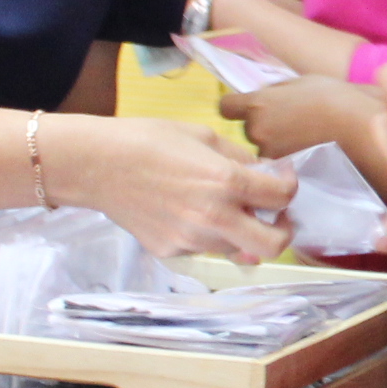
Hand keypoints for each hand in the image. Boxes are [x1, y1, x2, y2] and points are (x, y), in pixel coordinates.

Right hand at [54, 115, 293, 261]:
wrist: (96, 164)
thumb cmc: (147, 140)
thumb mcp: (203, 136)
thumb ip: (241, 159)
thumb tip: (265, 173)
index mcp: (226, 182)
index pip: (283, 196)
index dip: (290, 184)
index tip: (281, 177)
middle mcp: (214, 218)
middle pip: (274, 245)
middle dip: (284, 230)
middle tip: (277, 216)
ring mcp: (191, 240)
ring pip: (238, 248)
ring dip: (242, 231)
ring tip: (223, 207)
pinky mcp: (171, 251)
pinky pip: (204, 249)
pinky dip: (209, 235)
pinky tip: (191, 213)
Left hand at [225, 74, 378, 157]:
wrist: (360, 129)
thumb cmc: (335, 98)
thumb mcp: (301, 82)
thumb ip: (275, 91)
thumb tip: (263, 96)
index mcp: (258, 104)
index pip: (226, 107)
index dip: (236, 107)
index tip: (248, 108)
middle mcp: (257, 131)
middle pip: (249, 130)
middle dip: (264, 128)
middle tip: (290, 126)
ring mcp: (271, 156)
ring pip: (265, 150)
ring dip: (277, 147)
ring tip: (304, 142)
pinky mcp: (286, 173)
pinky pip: (280, 166)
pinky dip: (290, 161)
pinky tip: (309, 155)